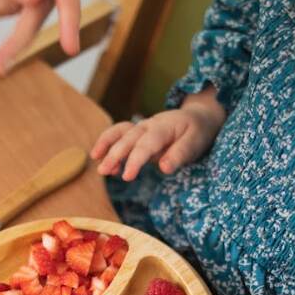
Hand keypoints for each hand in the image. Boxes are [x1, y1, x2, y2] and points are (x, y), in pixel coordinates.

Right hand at [90, 90, 225, 180]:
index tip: (126, 177)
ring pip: (119, 132)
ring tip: (97, 162)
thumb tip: (164, 168)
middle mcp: (148, 125)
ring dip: (106, 145)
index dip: (135, 160)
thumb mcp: (195, 143)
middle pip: (127, 138)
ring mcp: (141, 128)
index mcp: (163, 127)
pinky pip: (119, 135)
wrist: (197, 117)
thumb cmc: (197, 131)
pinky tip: (109, 167)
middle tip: (103, 171)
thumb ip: (180, 154)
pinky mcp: (137, 134)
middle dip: (114, 154)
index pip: (145, 144)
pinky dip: (108, 145)